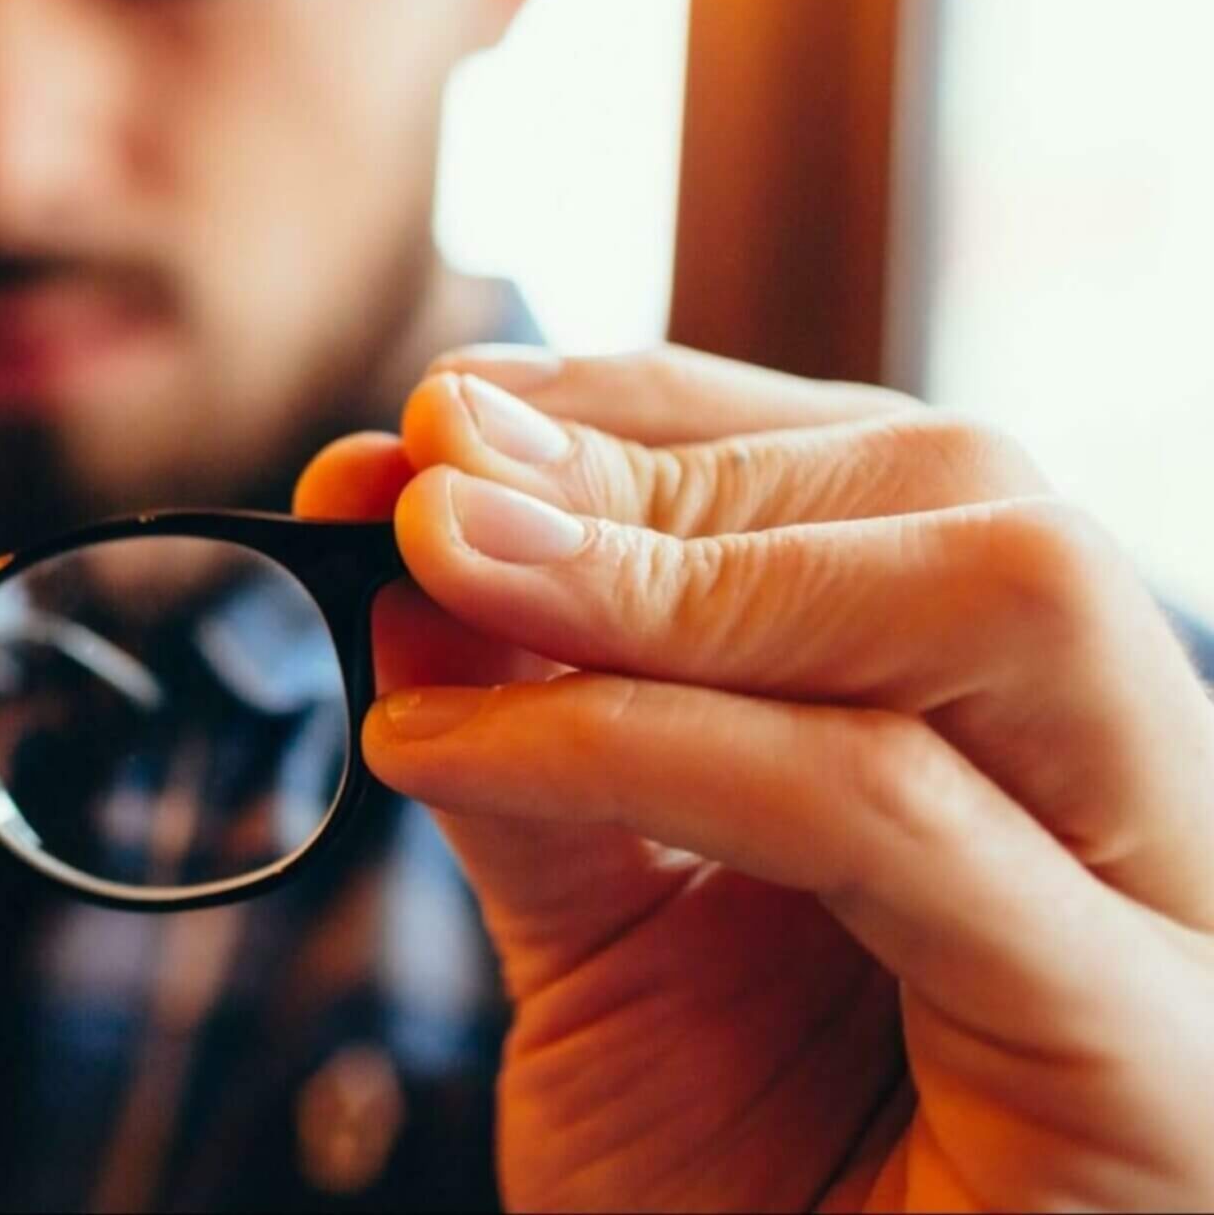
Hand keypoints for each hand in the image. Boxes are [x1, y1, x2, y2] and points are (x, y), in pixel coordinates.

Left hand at [295, 347, 1213, 1210]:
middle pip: (971, 500)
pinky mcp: (1156, 1060)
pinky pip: (895, 818)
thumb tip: (415, 563)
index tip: (435, 416)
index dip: (657, 417)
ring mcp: (1178, 925)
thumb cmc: (741, 1212)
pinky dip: (647, 743)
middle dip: (670, 461)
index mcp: (1027, 756)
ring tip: (436, 561)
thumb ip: (541, 762)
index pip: (887, 486)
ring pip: (998, 603)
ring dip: (670, 562)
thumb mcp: (610, 954)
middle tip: (425, 474)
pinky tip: (449, 747)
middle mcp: (1143, 810)